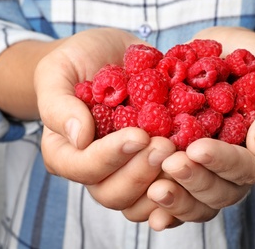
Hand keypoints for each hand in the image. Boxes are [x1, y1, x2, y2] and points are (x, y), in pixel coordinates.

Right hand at [35, 28, 175, 209]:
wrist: (111, 55)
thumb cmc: (78, 60)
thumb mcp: (58, 71)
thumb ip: (59, 104)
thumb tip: (78, 137)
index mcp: (66, 151)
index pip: (83, 168)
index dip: (111, 156)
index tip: (138, 135)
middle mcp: (96, 168)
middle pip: (112, 193)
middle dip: (140, 172)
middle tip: (165, 145)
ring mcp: (125, 168)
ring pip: (141, 199)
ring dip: (163, 182)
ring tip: (183, 154)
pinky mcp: (150, 163)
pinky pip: (165, 187)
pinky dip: (181, 183)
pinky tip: (197, 164)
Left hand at [144, 27, 254, 229]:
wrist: (232, 56)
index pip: (248, 167)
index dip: (223, 161)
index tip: (198, 148)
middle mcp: (238, 171)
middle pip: (221, 192)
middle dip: (196, 180)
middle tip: (170, 163)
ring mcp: (211, 172)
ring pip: (199, 202)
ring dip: (177, 198)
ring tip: (153, 188)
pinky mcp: (189, 168)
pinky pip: (179, 196)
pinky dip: (164, 208)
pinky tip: (149, 206)